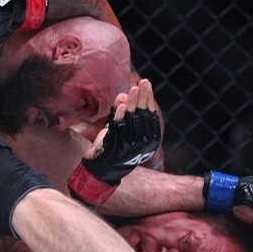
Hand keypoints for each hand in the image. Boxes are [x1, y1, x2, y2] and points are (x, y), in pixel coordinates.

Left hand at [68, 79, 160, 205]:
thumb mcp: (121, 129)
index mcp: (149, 141)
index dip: (148, 99)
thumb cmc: (113, 146)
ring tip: (133, 89)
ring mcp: (130, 146)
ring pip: (132, 120)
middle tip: (143, 82)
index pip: (151, 116)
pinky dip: (120, 117)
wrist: (102, 169)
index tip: (146, 85)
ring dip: (132, 104)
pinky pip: (119, 129)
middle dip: (143, 97)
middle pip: (143, 115)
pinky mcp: (116, 147)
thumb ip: (122, 113)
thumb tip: (122, 96)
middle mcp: (143, 144)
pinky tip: (121, 105)